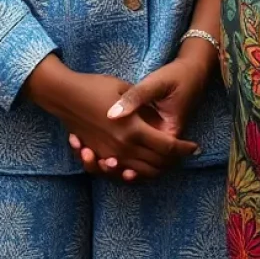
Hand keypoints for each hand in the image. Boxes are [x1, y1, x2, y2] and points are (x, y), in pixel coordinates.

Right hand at [26, 58, 198, 179]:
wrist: (65, 95)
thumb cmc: (96, 86)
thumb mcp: (124, 88)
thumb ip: (142, 106)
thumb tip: (158, 119)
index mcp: (133, 129)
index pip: (166, 147)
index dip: (183, 149)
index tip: (194, 146)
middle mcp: (122, 147)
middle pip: (156, 164)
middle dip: (173, 162)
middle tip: (183, 154)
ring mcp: (109, 154)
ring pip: (140, 172)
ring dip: (156, 170)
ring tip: (167, 160)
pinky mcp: (99, 155)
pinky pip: (122, 171)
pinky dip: (135, 172)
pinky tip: (143, 165)